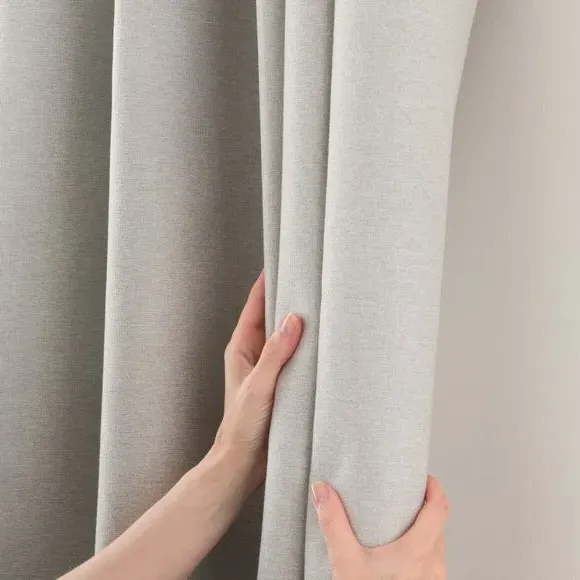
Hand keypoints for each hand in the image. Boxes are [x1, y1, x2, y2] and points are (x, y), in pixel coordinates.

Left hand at [213, 271, 302, 492]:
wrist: (243, 462)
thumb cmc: (242, 427)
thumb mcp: (259, 386)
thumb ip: (275, 354)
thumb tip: (292, 319)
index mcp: (241, 348)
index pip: (254, 305)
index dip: (266, 282)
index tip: (283, 262)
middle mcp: (254, 354)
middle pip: (271, 317)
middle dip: (288, 299)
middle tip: (311, 281)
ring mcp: (268, 368)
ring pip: (285, 337)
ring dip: (300, 325)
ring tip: (323, 307)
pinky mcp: (281, 383)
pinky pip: (295, 357)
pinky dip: (307, 348)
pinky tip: (324, 346)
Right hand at [312, 475, 448, 579]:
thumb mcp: (345, 561)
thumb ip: (333, 522)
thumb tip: (322, 489)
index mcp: (418, 550)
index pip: (440, 508)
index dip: (435, 487)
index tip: (424, 477)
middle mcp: (433, 565)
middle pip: (439, 525)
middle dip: (425, 507)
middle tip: (406, 496)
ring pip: (437, 546)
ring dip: (424, 531)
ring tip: (401, 524)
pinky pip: (433, 564)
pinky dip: (422, 552)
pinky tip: (400, 556)